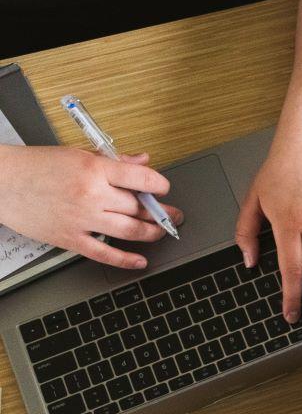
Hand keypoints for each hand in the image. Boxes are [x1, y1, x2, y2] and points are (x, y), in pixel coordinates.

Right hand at [0, 145, 181, 269]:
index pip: (142, 178)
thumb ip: (114, 160)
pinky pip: (104, 253)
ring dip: (152, 233)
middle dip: (161, 212)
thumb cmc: (37, 166)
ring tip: (161, 231)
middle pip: (139, 207)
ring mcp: (82, 219)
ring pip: (130, 230)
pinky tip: (140, 260)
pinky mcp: (70, 239)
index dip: (160, 186)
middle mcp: (91, 195)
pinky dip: (126, 260)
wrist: (2, 182)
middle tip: (172, 215)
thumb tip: (143, 161)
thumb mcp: (78, 153)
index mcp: (95, 170)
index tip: (164, 190)